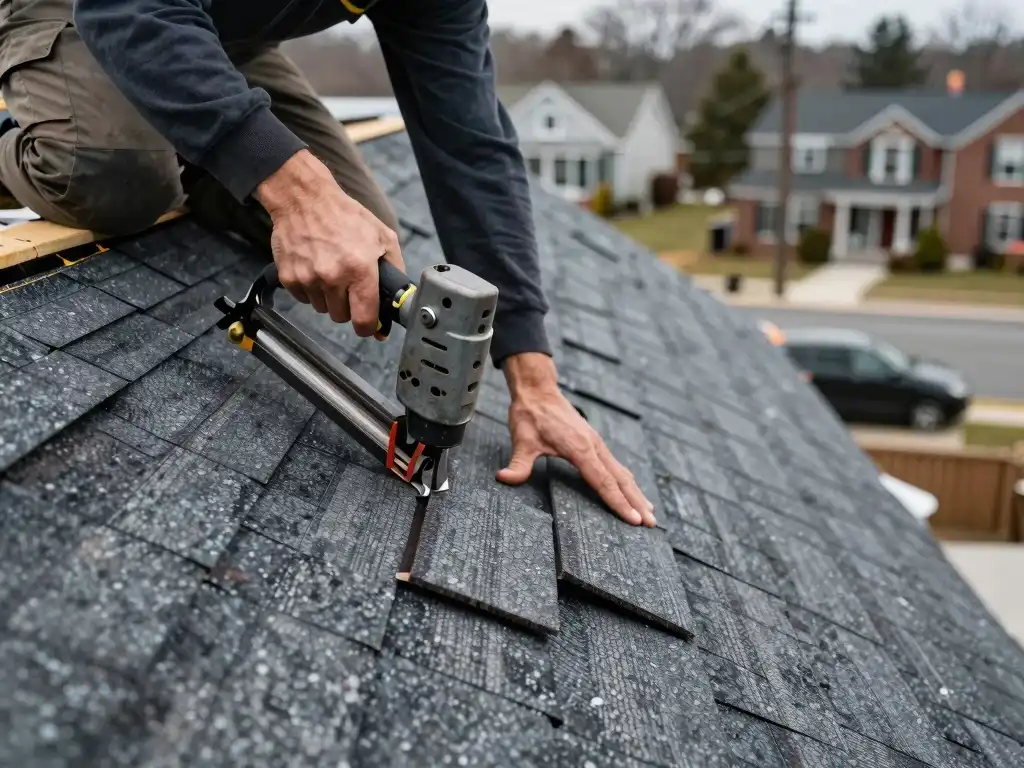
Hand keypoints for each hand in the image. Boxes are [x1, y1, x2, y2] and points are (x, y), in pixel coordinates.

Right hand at [254, 150, 403, 336]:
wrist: (305, 199)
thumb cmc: (345, 216)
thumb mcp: (383, 237)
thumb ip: (395, 270)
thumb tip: (396, 300)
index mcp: (360, 269)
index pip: (364, 319)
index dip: (368, 327)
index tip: (369, 326)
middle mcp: (333, 277)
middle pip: (341, 317)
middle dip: (347, 306)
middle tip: (348, 284)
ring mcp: (308, 279)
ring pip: (322, 308)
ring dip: (328, 297)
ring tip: (330, 271)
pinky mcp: (289, 278)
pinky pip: (303, 298)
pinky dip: (310, 289)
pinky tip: (314, 268)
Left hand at [496, 353, 655, 526]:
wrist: (538, 391)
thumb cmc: (531, 415)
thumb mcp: (521, 440)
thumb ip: (518, 463)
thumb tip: (504, 478)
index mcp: (580, 449)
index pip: (603, 482)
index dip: (619, 502)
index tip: (634, 519)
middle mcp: (594, 446)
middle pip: (621, 480)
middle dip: (636, 503)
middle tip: (651, 524)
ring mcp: (596, 443)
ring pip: (621, 472)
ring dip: (636, 493)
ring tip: (649, 512)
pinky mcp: (594, 442)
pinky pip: (615, 465)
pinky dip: (626, 481)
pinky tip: (631, 489)